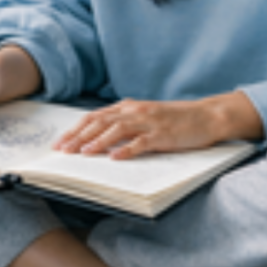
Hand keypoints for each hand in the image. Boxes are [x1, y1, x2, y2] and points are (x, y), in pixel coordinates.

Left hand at [54, 98, 228, 160]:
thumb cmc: (174, 120)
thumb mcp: (145, 117)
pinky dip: (127, 150)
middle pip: (100, 122)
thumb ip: (124, 124)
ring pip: (117, 129)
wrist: (206, 116)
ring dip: (98, 141)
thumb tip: (96, 139)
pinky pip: (142, 142)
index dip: (75, 130)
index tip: (59, 143)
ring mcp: (149, 122)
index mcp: (128, 107)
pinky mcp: (163, 134)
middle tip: (62, 151)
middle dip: (79, 137)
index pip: (94, 117)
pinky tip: (115, 158)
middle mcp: (135, 111)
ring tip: (83, 153)